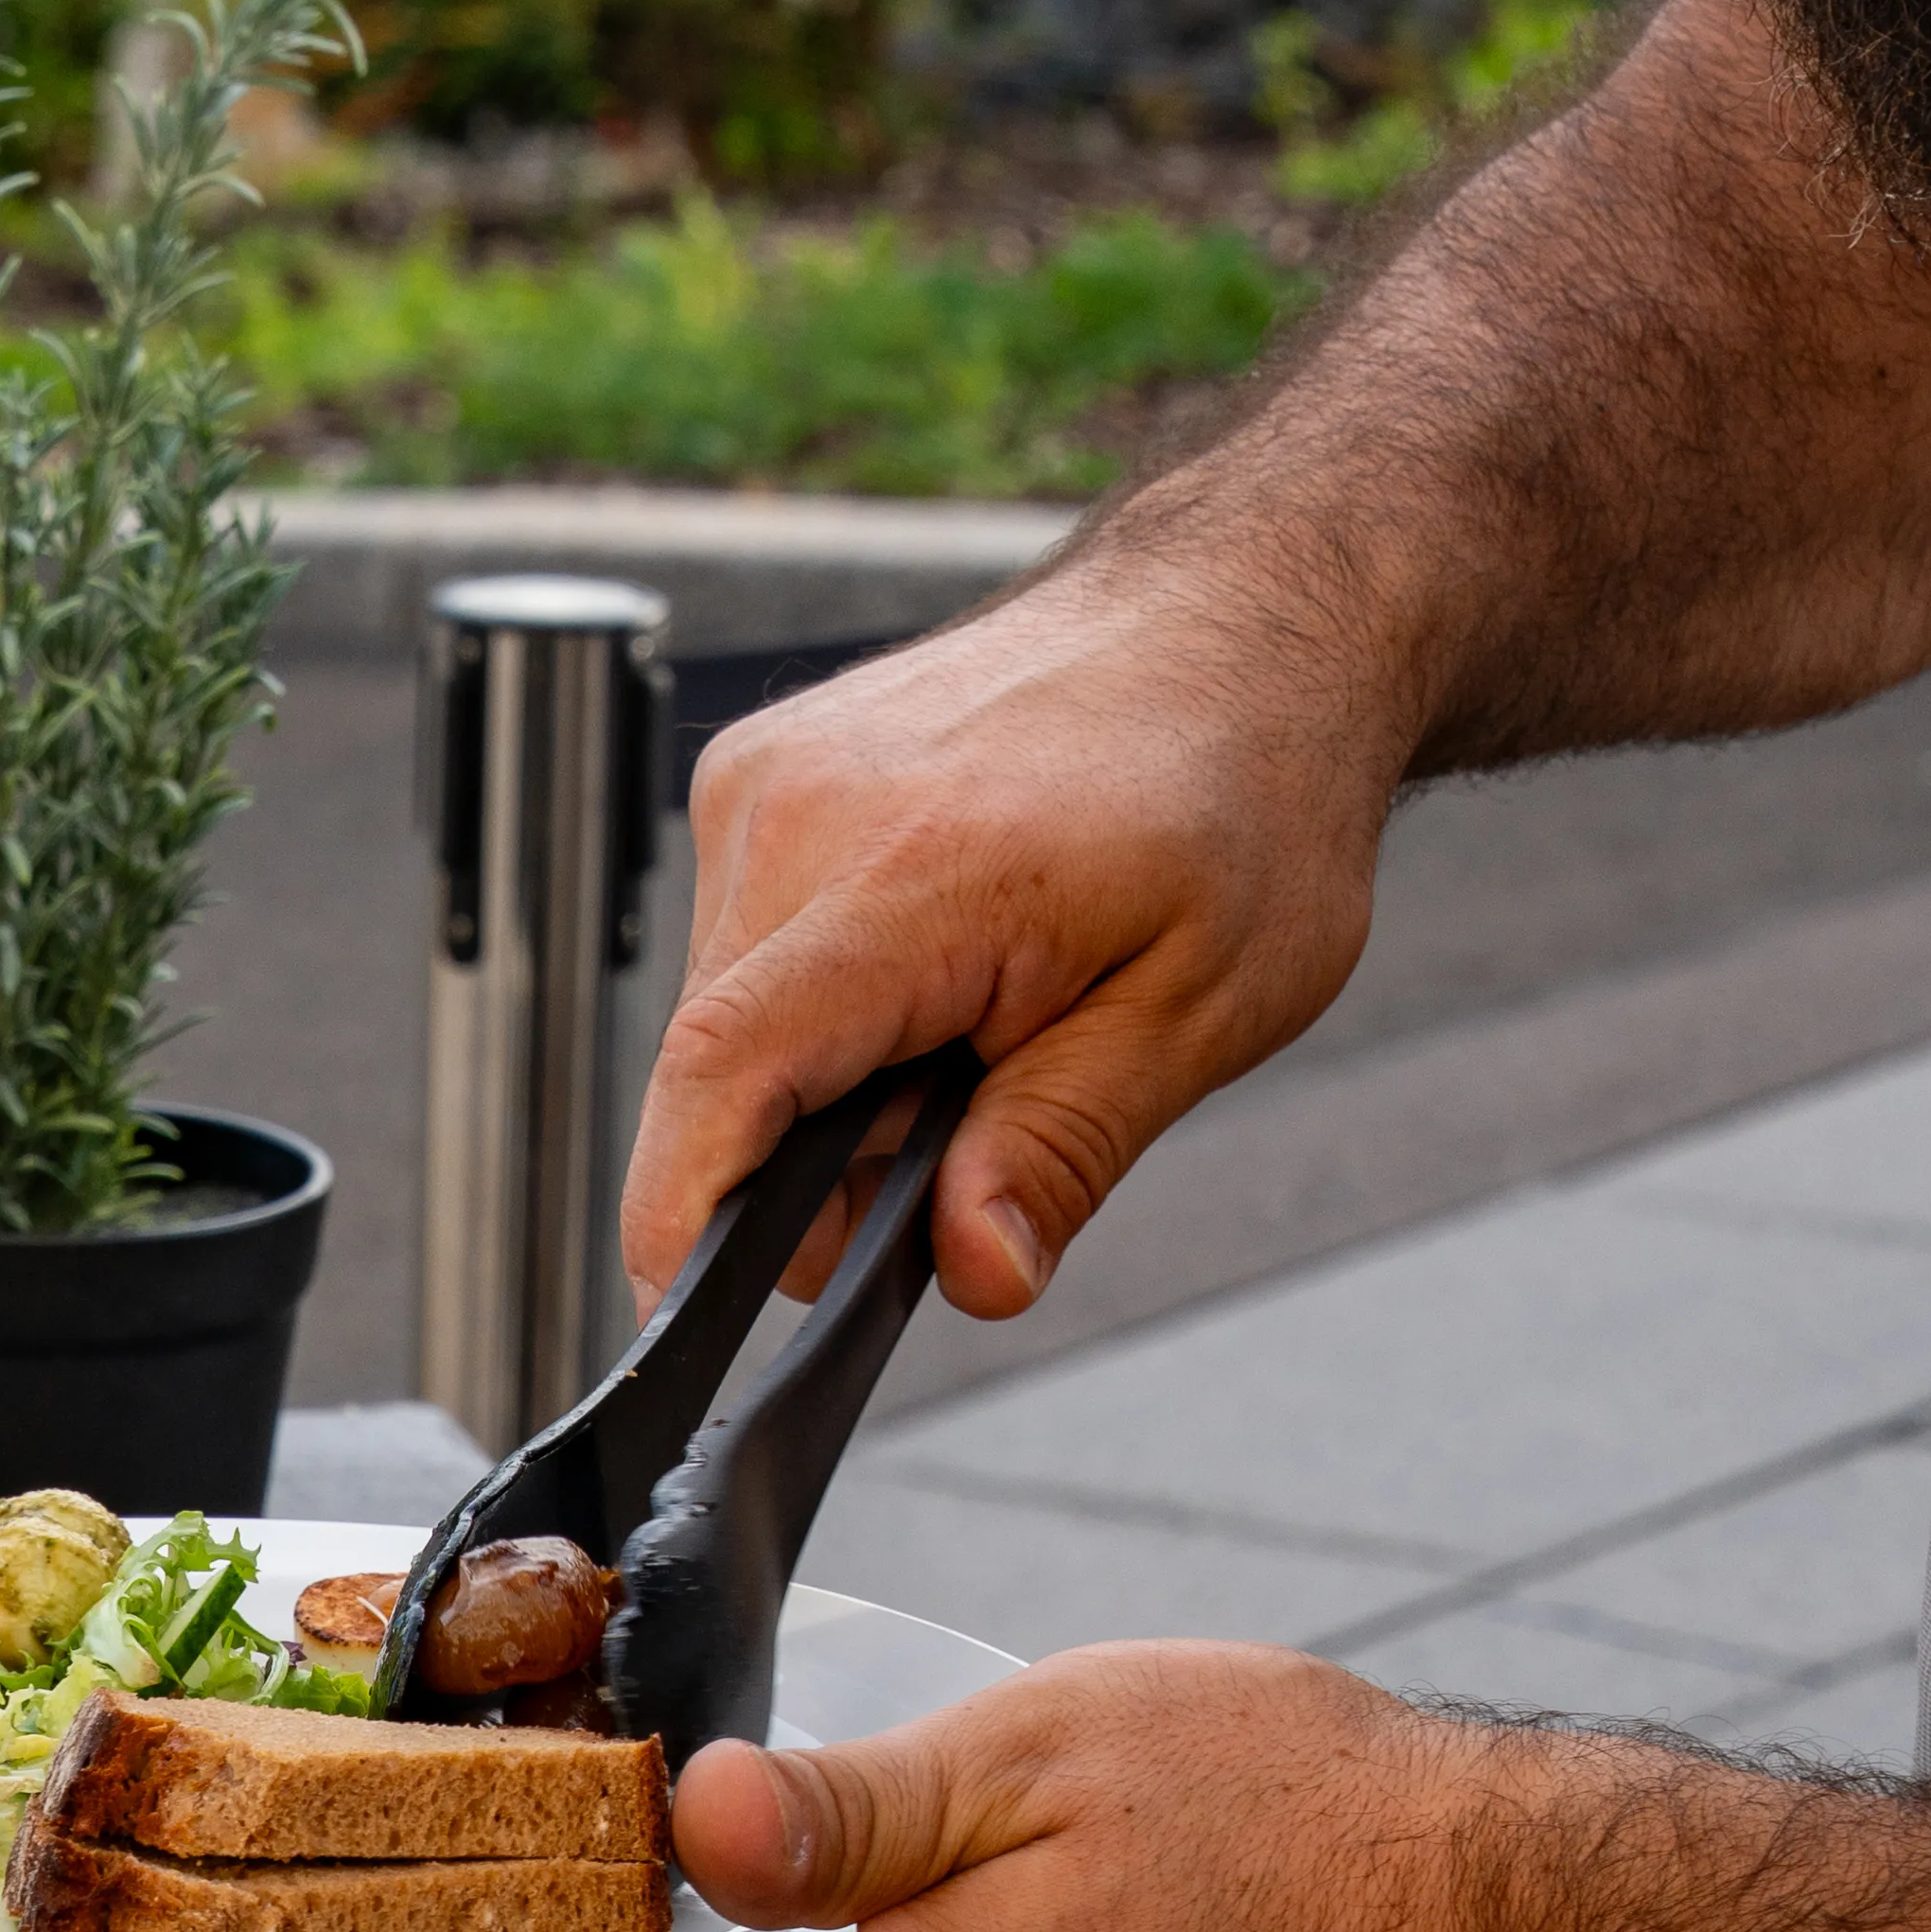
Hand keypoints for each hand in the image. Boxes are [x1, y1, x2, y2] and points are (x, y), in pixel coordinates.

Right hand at [619, 513, 1418, 1322]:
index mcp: (915, 868)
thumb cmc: (1247, 788)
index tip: (687, 1313)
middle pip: (723, 1070)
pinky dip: (826, 1000)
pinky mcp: (760, 771)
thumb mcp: (1202, 1007)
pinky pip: (748, 946)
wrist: (1242, 618)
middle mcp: (804, 807)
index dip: (683, 1218)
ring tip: (979, 1029)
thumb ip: (1065, 1148)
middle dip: (815, 1166)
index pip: (723, 1072)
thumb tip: (971, 1271)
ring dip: (826, 1077)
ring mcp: (770, 776)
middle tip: (970, 1155)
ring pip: (731, 1017)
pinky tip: (940, 966)